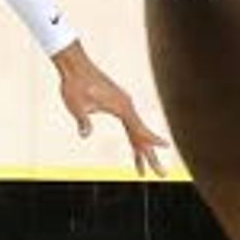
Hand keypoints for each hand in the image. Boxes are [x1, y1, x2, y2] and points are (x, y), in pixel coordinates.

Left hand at [54, 44, 170, 174]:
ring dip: (141, 151)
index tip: (166, 147)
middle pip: (141, 134)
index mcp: (121, 106)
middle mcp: (126, 105)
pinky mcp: (118, 103)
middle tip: (162, 174)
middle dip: (150, 156)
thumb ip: (83, 121)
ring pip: (136, 131)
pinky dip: (134, 139)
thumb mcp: (76, 106)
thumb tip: (85, 135)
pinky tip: (135, 149)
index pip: (139, 127)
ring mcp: (123, 104)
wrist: (73, 64)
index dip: (152, 139)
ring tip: (145, 172)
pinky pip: (130, 125)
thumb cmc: (74, 84)